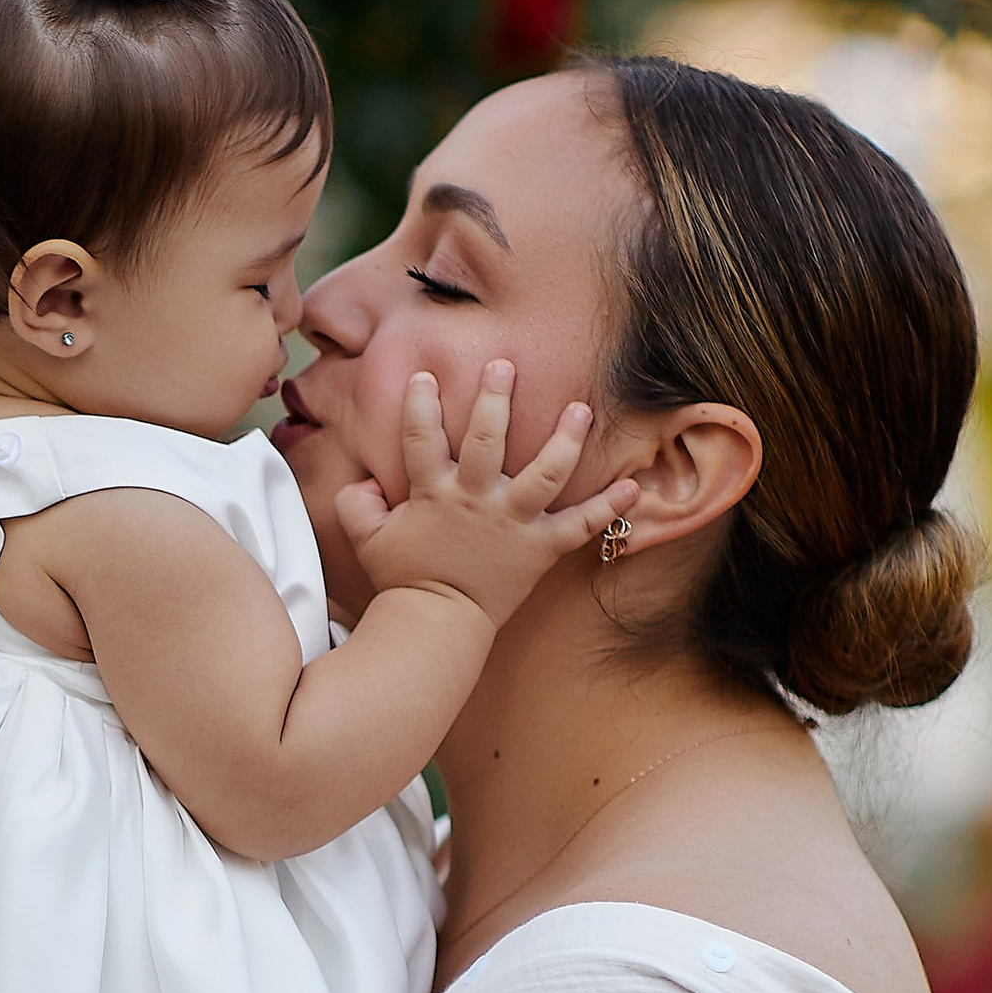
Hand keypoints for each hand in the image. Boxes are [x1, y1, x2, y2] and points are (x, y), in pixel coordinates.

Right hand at [335, 362, 634, 629]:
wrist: (435, 627)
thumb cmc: (402, 580)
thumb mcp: (367, 540)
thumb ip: (357, 503)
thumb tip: (363, 480)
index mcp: (434, 494)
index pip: (421, 438)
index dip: (420, 405)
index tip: (427, 376)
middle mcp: (476, 501)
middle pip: (487, 440)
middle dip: (495, 399)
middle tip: (504, 365)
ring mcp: (512, 524)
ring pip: (545, 474)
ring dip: (566, 440)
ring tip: (582, 409)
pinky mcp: (541, 549)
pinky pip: (580, 526)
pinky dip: (609, 508)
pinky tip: (634, 486)